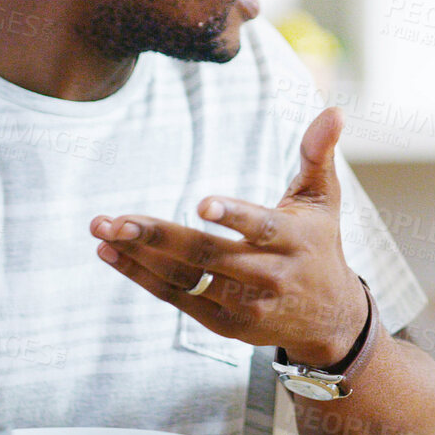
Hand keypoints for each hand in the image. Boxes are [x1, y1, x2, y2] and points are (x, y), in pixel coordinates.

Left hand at [90, 108, 368, 367]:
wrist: (329, 317)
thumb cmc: (318, 243)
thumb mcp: (323, 200)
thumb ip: (319, 154)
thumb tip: (333, 110)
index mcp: (294, 240)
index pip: (261, 228)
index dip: (233, 216)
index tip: (202, 204)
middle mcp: (270, 276)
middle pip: (209, 255)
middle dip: (159, 236)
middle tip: (115, 219)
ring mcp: (245, 304)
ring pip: (185, 277)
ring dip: (138, 255)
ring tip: (101, 231)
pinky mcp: (224, 323)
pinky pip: (176, 297)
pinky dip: (140, 275)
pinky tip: (109, 253)